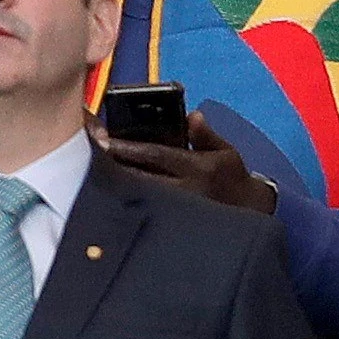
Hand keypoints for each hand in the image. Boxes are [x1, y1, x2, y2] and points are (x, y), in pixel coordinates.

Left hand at [93, 111, 278, 213]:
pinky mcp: (173, 222)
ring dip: (114, 184)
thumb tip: (193, 116)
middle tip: (88, 155)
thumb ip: (206, 135)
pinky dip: (126, 201)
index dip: (129, 147)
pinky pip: (145, 210)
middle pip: (140, 177)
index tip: (104, 140)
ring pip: (139, 195)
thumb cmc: (233, 179)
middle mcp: (186, 191)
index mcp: (198, 168)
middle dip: (113, 165)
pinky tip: (109, 195)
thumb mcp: (226, 152)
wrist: (250, 213)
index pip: (157, 155)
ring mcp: (178, 210)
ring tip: (90, 174)